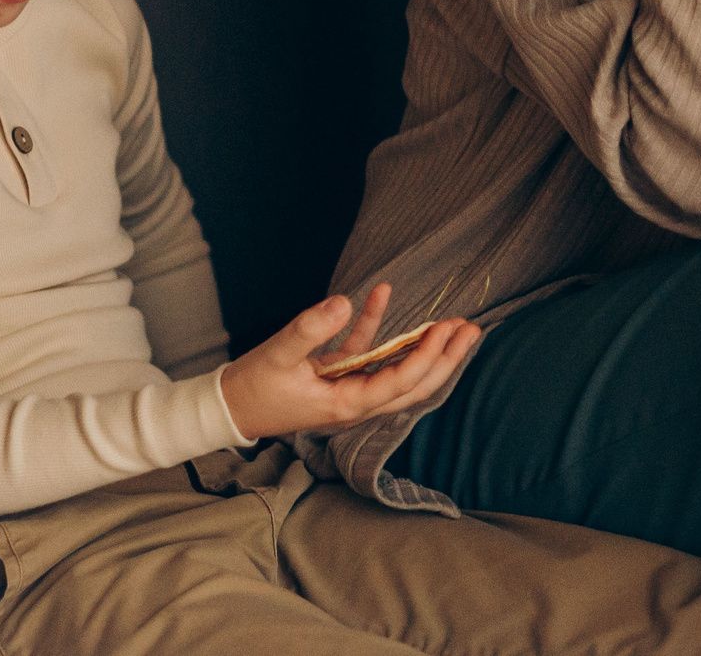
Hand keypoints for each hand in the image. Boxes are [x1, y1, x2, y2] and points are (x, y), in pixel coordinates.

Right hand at [217, 283, 478, 439]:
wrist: (229, 407)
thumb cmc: (253, 389)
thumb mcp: (278, 356)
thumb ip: (311, 329)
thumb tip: (345, 302)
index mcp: (347, 404)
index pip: (400, 383)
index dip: (428, 358)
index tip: (447, 330)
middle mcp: (356, 401)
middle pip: (414, 385)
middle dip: (446, 360)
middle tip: (472, 330)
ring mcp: (348, 389)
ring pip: (398, 370)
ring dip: (424, 347)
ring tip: (451, 322)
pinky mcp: (336, 375)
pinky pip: (364, 350)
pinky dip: (375, 325)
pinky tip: (381, 293)